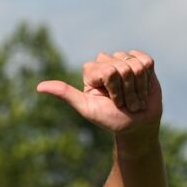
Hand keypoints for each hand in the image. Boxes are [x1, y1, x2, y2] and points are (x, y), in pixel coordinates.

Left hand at [36, 50, 160, 135]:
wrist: (136, 125)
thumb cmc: (110, 119)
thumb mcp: (87, 108)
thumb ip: (65, 94)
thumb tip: (39, 87)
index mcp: (91, 71)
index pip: (107, 71)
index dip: (113, 89)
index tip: (111, 102)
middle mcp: (106, 62)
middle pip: (121, 67)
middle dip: (125, 90)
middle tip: (123, 103)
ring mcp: (124, 60)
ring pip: (135, 66)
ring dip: (137, 88)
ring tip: (133, 98)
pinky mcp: (142, 61)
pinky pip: (146, 62)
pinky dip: (147, 79)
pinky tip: (143, 87)